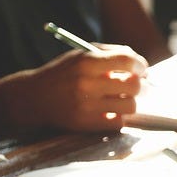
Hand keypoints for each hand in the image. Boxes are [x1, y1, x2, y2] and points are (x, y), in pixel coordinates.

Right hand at [0, 45, 146, 132]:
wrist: (34, 97)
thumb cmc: (64, 73)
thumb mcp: (81, 55)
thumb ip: (110, 53)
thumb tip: (140, 64)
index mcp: (86, 62)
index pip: (126, 61)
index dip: (140, 65)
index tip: (141, 69)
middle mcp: (86, 84)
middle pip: (134, 86)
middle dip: (141, 85)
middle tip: (137, 86)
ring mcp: (86, 106)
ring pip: (130, 106)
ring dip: (130, 102)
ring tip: (122, 98)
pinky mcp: (86, 124)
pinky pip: (118, 122)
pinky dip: (119, 116)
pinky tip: (111, 111)